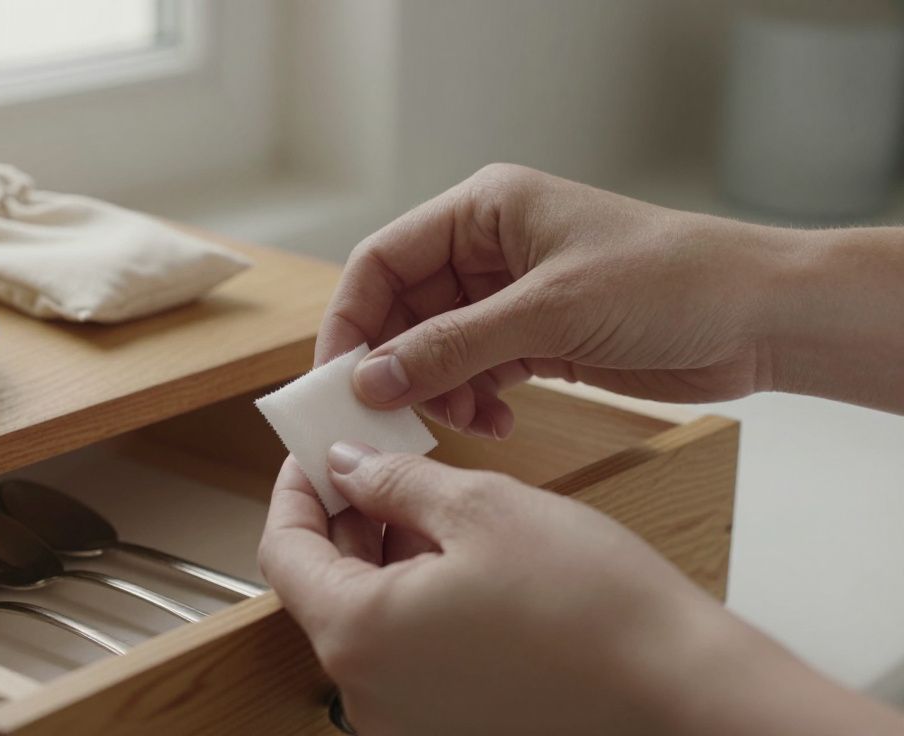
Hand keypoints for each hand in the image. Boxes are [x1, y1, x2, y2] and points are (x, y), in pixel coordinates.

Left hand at [259, 447, 903, 735]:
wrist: (680, 692)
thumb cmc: (591, 604)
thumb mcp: (481, 507)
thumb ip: (392, 483)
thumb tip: (346, 466)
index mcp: (359, 635)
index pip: (284, 553)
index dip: (294, 493)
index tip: (314, 455)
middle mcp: (369, 693)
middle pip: (323, 589)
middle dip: (344, 520)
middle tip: (376, 464)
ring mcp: (409, 720)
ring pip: (367, 620)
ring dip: (381, 557)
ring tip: (425, 502)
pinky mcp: (449, 727)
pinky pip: (406, 654)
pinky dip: (413, 600)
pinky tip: (455, 557)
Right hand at [318, 164, 794, 436]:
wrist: (758, 318)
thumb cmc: (669, 281)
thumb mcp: (549, 311)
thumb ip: (453, 346)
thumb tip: (371, 377)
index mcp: (483, 211)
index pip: (384, 260)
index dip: (352, 317)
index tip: (337, 375)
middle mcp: (489, 250)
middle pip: (403, 309)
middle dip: (393, 364)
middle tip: (387, 415)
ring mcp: (511, 298)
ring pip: (436, 349)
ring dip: (436, 390)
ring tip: (461, 421)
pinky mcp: (537, 341)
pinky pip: (475, 373)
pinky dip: (472, 401)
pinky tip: (495, 421)